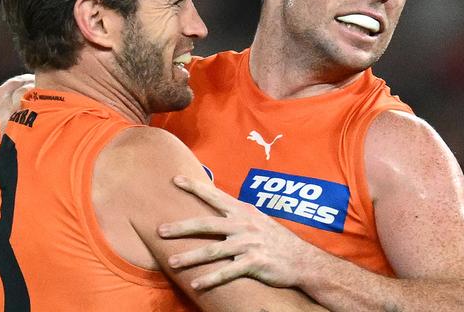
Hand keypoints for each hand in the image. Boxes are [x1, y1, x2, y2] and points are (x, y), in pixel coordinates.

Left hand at [158, 175, 312, 289]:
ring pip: (213, 250)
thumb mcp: (257, 219)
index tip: (175, 179)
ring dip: (190, 257)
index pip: (214, 196)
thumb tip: (216, 209)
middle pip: (206, 224)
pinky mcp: (255, 263)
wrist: (302, 260)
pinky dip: (211, 279)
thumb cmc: (276, 240)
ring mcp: (249, 244)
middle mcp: (244, 224)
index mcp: (243, 211)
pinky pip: (228, 272)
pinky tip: (196, 284)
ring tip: (172, 263)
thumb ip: (237, 214)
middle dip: (181, 227)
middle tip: (160, 231)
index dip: (194, 187)